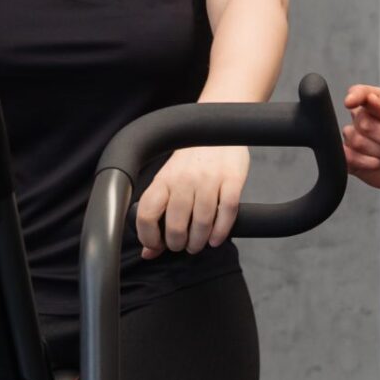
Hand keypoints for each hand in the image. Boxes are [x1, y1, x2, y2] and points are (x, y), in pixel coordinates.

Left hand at [136, 145, 250, 258]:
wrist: (216, 127)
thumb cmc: (190, 161)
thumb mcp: (168, 182)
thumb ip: (158, 215)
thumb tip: (148, 252)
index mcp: (163, 180)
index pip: (147, 214)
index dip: (148, 237)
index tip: (156, 245)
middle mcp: (184, 179)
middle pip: (176, 225)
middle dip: (177, 244)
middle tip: (182, 246)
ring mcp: (209, 179)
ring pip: (202, 222)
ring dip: (199, 242)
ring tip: (198, 244)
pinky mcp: (232, 179)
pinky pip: (227, 212)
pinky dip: (221, 232)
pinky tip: (216, 239)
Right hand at [341, 85, 379, 196]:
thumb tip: (370, 98)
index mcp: (377, 102)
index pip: (360, 93)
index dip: (355, 96)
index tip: (351, 102)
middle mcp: (362, 118)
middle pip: (364, 123)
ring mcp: (354, 138)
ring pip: (358, 141)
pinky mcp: (349, 158)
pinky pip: (349, 157)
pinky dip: (368, 163)